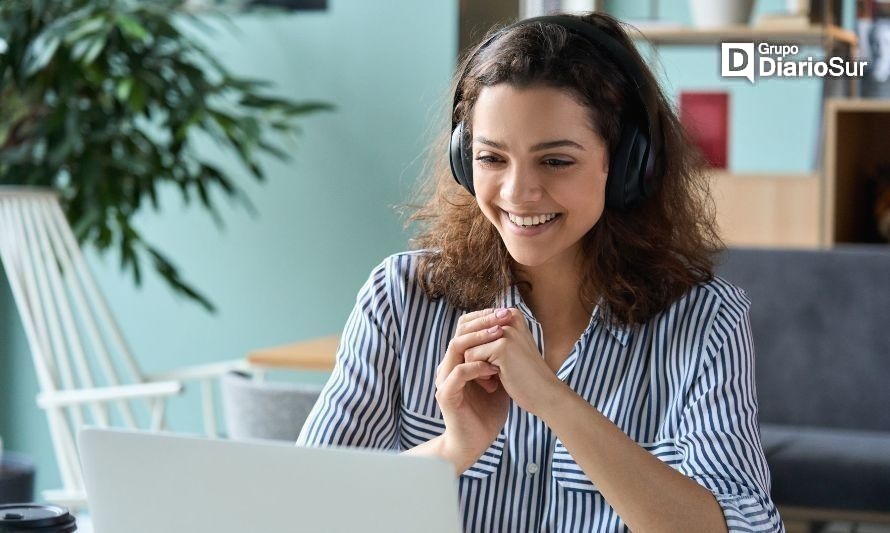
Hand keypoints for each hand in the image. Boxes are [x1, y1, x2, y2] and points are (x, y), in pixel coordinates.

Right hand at [434, 308, 512, 472]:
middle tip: (503, 318)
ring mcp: (444, 379)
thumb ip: (500, 358)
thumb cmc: (487, 411)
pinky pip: (459, 373)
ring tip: (499, 336)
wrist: (474, 441)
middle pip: (459, 332)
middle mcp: (448, 365)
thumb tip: (517, 335)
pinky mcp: (446, 394)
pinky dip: (477, 367)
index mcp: (458, 360)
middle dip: (483, 322)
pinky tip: (494, 369)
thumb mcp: (498, 378)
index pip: (465, 328)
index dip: (484, 317)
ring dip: (479, 339)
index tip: (506, 312)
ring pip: (456, 347)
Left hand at [463, 308, 563, 416]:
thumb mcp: (507, 348)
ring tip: (494, 377)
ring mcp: (506, 331)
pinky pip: (470, 357)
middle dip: (474, 357)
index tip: (493, 363)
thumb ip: (488, 334)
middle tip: (491, 374)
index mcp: (511, 314)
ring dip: (475, 367)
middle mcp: (509, 317)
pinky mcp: (501, 346)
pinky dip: (478, 374)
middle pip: (468, 336)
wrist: (544, 394)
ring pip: (467, 346)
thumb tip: (461, 324)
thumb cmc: (524, 374)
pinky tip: (494, 382)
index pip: (473, 326)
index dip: (476, 348)